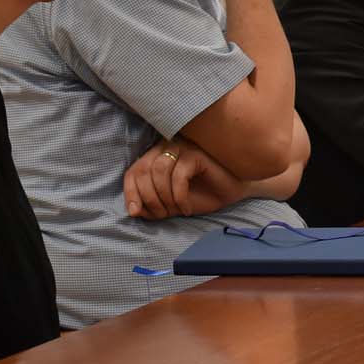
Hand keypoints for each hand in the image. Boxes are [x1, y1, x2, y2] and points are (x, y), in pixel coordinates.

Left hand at [124, 137, 244, 219]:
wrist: (233, 193)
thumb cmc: (202, 195)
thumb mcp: (170, 205)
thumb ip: (150, 206)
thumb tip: (133, 210)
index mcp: (156, 157)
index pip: (133, 171)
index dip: (130, 192)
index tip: (135, 212)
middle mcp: (166, 148)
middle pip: (143, 171)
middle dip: (149, 198)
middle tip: (162, 215)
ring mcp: (182, 148)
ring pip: (159, 171)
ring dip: (163, 197)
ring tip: (175, 210)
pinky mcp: (196, 154)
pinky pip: (178, 175)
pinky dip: (179, 196)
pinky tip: (187, 208)